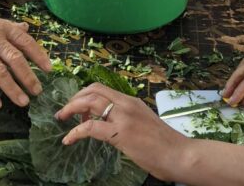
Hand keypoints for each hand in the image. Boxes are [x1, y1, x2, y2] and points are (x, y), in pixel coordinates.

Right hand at [0, 9, 52, 108]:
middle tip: (38, 90)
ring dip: (13, 89)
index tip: (48, 69)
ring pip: (0, 72)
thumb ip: (9, 26)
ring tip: (23, 102)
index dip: (38, 55)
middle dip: (28, 77)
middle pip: (15, 59)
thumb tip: (27, 28)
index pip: (24, 41)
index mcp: (1, 28)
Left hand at [55, 83, 191, 181]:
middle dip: (73, 99)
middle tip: (65, 112)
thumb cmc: (165, 144)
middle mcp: (126, 104)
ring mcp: (123, 117)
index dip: (84, 95)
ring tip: (62, 119)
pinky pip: (90, 128)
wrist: (181, 155)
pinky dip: (75, 132)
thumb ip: (127, 120)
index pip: (101, 88)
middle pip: (92, 91)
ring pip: (89, 103)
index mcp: (131, 101)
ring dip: (70, 109)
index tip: (77, 108)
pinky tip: (68, 139)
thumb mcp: (144, 123)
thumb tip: (111, 124)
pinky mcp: (120, 133)